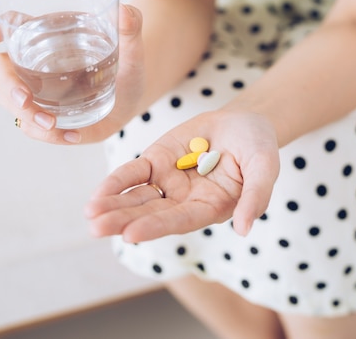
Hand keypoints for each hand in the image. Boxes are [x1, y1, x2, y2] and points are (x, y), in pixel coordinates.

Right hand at [0, 4, 144, 143]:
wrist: (132, 96)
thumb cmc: (126, 65)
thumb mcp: (132, 49)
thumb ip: (132, 28)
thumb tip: (126, 11)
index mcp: (49, 35)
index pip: (13, 25)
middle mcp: (35, 63)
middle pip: (0, 69)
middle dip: (7, 85)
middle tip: (25, 100)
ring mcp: (37, 91)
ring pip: (9, 101)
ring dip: (25, 115)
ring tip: (52, 124)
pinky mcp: (47, 114)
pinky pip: (32, 126)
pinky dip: (46, 134)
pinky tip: (72, 135)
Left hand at [85, 110, 280, 242]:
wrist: (244, 121)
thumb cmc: (258, 147)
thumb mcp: (265, 167)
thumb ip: (256, 196)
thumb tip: (245, 229)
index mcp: (211, 207)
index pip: (180, 220)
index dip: (157, 226)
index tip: (131, 234)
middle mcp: (185, 201)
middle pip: (151, 213)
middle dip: (123, 221)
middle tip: (97, 228)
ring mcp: (169, 182)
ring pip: (137, 198)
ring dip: (113, 206)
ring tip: (90, 214)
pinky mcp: (156, 161)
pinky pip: (133, 174)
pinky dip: (115, 183)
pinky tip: (97, 194)